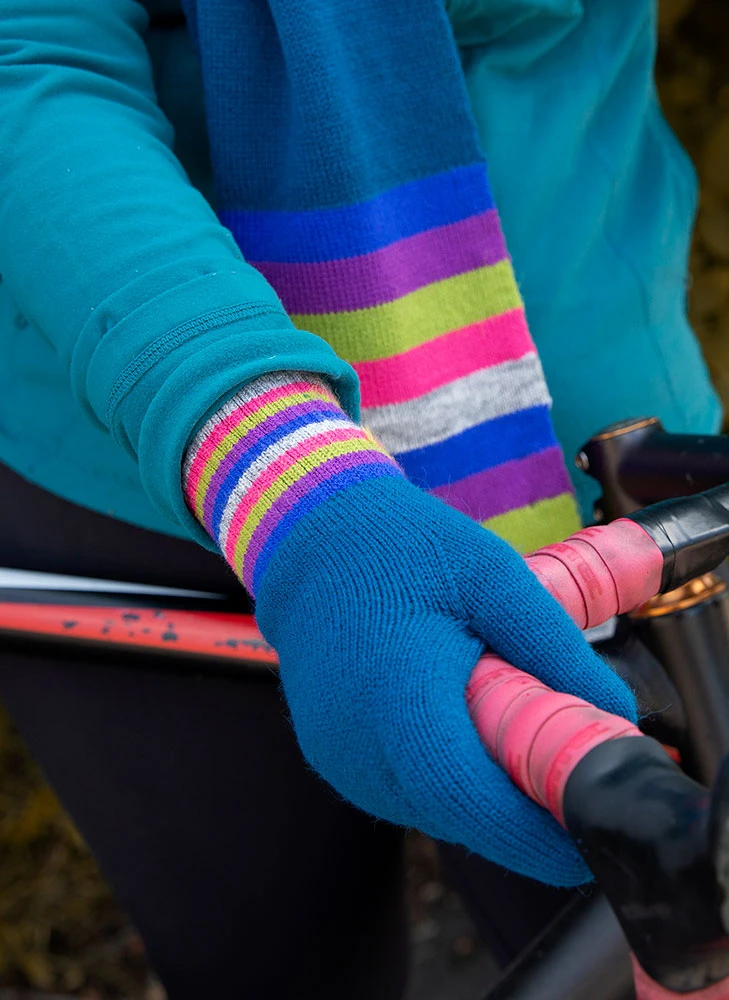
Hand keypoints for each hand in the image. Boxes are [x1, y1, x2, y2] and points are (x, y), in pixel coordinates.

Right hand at [254, 474, 636, 886]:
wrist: (310, 538)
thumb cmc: (402, 549)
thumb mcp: (494, 578)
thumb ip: (554, 650)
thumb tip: (614, 716)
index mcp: (400, 702)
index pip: (476, 802)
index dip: (539, 836)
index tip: (592, 836)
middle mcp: (360, 749)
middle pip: (462, 816)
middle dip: (524, 816)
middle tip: (572, 778)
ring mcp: (341, 760)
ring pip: (434, 808)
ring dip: (485, 794)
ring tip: (517, 735)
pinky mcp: (333, 758)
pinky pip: (406, 789)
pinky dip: (448, 776)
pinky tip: (467, 727)